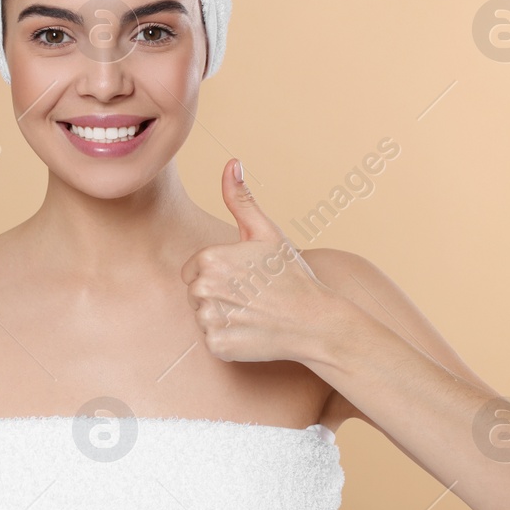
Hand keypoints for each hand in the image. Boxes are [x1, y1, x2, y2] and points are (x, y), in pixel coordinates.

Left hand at [179, 159, 338, 362]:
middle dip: (218, 294)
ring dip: (222, 316)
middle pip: (195, 292)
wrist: (316, 322)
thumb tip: (231, 163)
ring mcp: (210, 320)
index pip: (193, 269)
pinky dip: (229, 339)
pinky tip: (252, 332)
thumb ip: (241, 199)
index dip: (219, 273)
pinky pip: (212, 340)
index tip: (245, 277)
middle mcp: (204, 290)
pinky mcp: (217, 346)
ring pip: (202, 316)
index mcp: (209, 260)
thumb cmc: (291, 275)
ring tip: (253, 313)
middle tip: (252, 296)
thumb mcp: (267, 233)